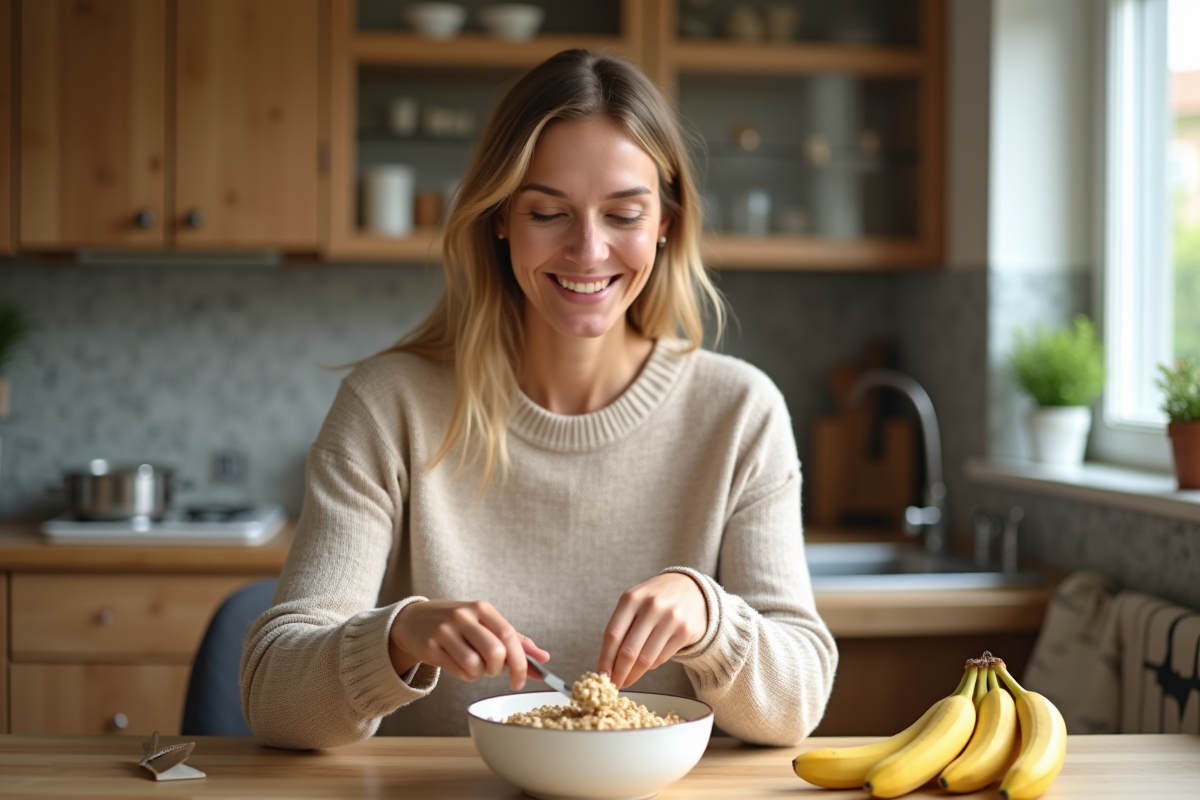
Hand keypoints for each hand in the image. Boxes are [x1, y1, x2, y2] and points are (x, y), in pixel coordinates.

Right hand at [389, 600, 548, 689]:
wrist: (414, 620)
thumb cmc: (458, 624)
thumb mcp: (486, 624)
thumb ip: (516, 641)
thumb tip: (544, 659)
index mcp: (482, 608)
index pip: (509, 636)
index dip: (520, 663)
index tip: (520, 681)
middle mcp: (464, 616)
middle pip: (494, 653)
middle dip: (497, 670)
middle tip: (491, 669)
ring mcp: (445, 631)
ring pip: (475, 666)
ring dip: (478, 674)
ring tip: (472, 664)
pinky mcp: (430, 647)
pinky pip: (457, 672)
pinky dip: (464, 675)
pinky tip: (458, 664)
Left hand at [597, 573, 707, 688]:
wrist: (692, 589)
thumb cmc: (655, 599)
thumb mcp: (635, 602)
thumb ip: (621, 627)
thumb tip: (607, 665)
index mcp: (632, 598)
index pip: (613, 635)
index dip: (605, 659)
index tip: (601, 676)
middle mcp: (651, 606)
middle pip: (628, 651)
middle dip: (618, 673)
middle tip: (613, 685)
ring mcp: (670, 619)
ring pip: (646, 659)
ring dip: (633, 675)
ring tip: (627, 680)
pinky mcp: (685, 631)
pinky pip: (662, 658)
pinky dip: (650, 667)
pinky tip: (646, 666)